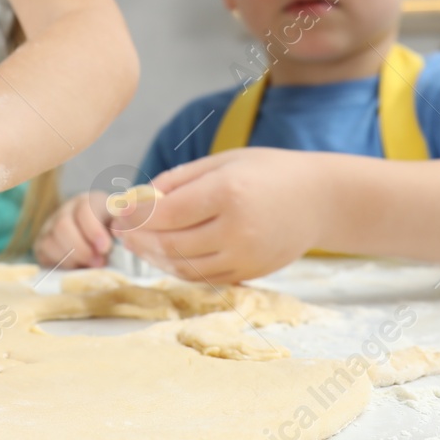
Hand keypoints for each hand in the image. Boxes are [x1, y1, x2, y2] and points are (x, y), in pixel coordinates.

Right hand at [34, 190, 113, 268]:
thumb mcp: (118, 226)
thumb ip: (121, 227)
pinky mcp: (42, 243)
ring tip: (89, 266)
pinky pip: (44, 253)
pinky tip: (76, 267)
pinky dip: (60, 263)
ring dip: (71, 258)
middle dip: (81, 248)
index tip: (105, 248)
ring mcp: (50, 226)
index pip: (84, 210)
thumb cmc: (110, 232)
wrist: (94, 240)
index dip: (93, 230)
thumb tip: (120, 231)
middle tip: (98, 263)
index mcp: (87, 202)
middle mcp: (66, 211)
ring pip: (51, 241)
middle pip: (62, 226)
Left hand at [116, 147, 326, 282]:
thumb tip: (140, 198)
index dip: (137, 216)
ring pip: (184, 266)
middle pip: (171, 244)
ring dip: (154, 257)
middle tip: (121, 231)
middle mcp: (237, 229)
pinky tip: (165, 255)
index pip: (167, 213)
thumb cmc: (269, 172)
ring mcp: (245, 257)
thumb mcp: (224, 161)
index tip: (119, 212)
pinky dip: (179, 268)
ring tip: (138, 244)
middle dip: (140, 239)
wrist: (320, 200)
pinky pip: (203, 278)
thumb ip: (180, 179)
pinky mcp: (250, 273)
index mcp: (228, 192)